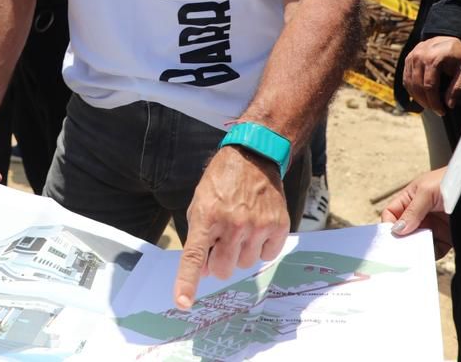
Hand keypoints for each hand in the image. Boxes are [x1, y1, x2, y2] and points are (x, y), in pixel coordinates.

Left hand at [172, 146, 289, 310]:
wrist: (254, 157)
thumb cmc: (221, 181)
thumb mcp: (200, 203)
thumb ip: (198, 236)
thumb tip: (204, 270)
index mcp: (207, 216)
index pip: (195, 256)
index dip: (188, 282)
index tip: (183, 302)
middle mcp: (232, 223)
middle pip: (223, 269)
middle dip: (219, 262)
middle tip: (222, 242)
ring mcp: (257, 226)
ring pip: (245, 264)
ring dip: (241, 253)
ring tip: (242, 228)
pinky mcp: (278, 226)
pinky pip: (267, 255)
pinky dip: (261, 247)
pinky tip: (258, 228)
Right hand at [380, 167, 451, 257]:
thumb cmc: (452, 180)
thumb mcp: (427, 191)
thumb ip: (412, 210)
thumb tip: (397, 230)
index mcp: (411, 199)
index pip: (392, 214)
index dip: (389, 225)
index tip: (391, 238)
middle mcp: (420, 214)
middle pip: (404, 232)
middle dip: (402, 241)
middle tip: (400, 252)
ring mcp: (434, 226)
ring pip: (418, 242)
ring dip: (416, 249)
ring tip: (415, 256)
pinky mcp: (447, 237)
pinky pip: (435, 249)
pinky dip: (431, 255)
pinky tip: (430, 256)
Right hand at [403, 36, 460, 114]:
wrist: (448, 38)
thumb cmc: (457, 54)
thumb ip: (457, 87)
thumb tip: (449, 104)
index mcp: (433, 58)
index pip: (430, 86)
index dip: (434, 102)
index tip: (441, 111)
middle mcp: (419, 56)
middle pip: (418, 86)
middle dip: (426, 102)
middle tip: (435, 110)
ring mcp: (411, 57)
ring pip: (409, 84)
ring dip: (418, 98)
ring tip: (428, 105)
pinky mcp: (408, 59)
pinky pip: (406, 79)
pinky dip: (412, 90)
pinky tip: (420, 96)